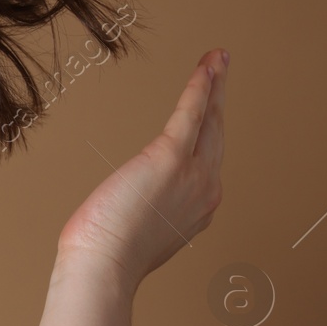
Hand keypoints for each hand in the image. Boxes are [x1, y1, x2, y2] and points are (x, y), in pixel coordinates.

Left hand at [56, 49, 227, 292]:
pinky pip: (191, 113)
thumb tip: (137, 202)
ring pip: (209, 119)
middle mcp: (206, 190)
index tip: (211, 108)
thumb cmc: (109, 254)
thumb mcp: (143, 231)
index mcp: (199, 208)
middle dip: (220, 99)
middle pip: (217, 134)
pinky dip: (200, 87)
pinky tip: (206, 67)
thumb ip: (152, 211)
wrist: (104, 266)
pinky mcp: (170, 159)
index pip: (207, 159)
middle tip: (222, 70)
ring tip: (218, 59)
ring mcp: (193, 174)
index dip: (210, 129)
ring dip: (215, 84)